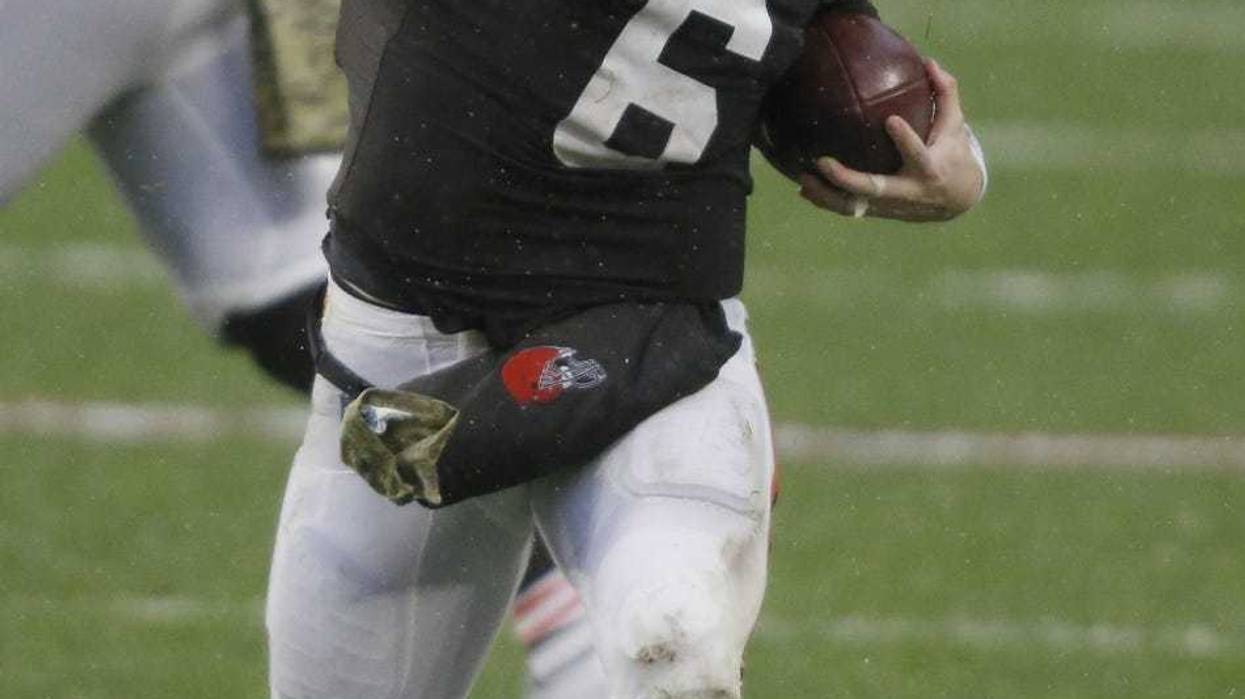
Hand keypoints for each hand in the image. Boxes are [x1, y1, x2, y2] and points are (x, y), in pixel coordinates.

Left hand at [798, 59, 984, 221]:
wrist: (956, 200)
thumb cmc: (952, 154)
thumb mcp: (955, 126)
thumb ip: (944, 95)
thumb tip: (928, 62)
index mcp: (929, 169)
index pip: (918, 155)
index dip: (906, 141)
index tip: (892, 120)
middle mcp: (907, 191)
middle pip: (875, 189)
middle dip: (848, 179)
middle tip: (822, 161)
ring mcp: (889, 205)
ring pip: (855, 206)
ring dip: (827, 195)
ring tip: (803, 178)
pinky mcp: (878, 211)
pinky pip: (848, 209)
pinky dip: (826, 201)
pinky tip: (803, 188)